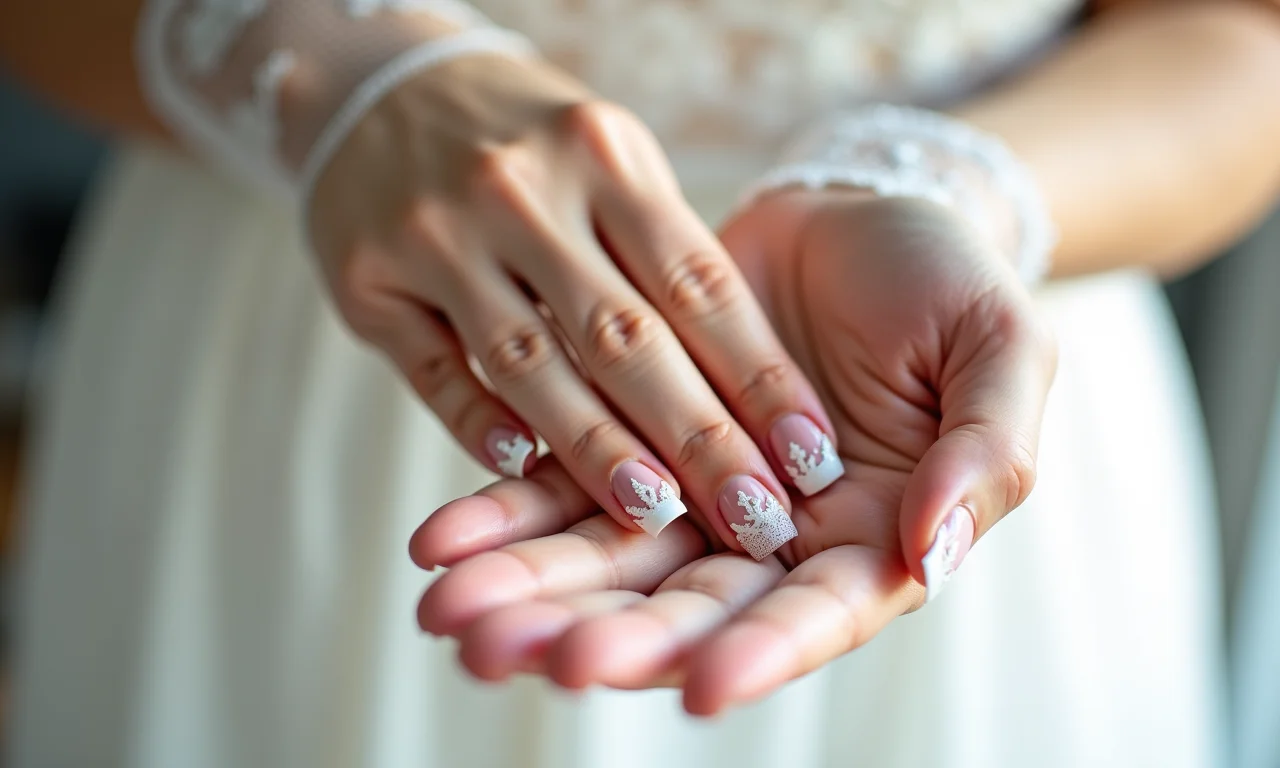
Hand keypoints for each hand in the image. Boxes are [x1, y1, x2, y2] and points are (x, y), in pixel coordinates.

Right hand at [309, 54, 838, 555]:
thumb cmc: (529, 142)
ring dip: (597, 448)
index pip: (698, 283)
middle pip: (625, 335)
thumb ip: (662, 253)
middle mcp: (523, 190)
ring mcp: (437, 232)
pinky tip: (521, 470)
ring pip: (529, 360)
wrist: (384, 86)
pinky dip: (478, 423)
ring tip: (658, 517)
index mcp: (603, 155)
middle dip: (700, 438)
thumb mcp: (608, 157)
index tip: (812, 456)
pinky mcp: (369, 279)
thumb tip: (740, 384)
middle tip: (758, 519)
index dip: (760, 378)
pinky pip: (432, 367)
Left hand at [409, 191, 1056, 713]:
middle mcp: (773, 538)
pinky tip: (440, 540)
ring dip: (529, 591)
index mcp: (871, 538)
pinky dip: (503, 511)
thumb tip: (930, 552)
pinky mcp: (630, 433)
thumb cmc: (945, 283)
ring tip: (451, 615)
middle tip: (516, 655)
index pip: (813, 615)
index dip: (758, 650)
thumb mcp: (1000, 354)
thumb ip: (985, 456)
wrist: (857, 213)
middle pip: (684, 607)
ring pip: (607, 559)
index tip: (696, 685)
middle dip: (601, 634)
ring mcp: (694, 492)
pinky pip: (560, 482)